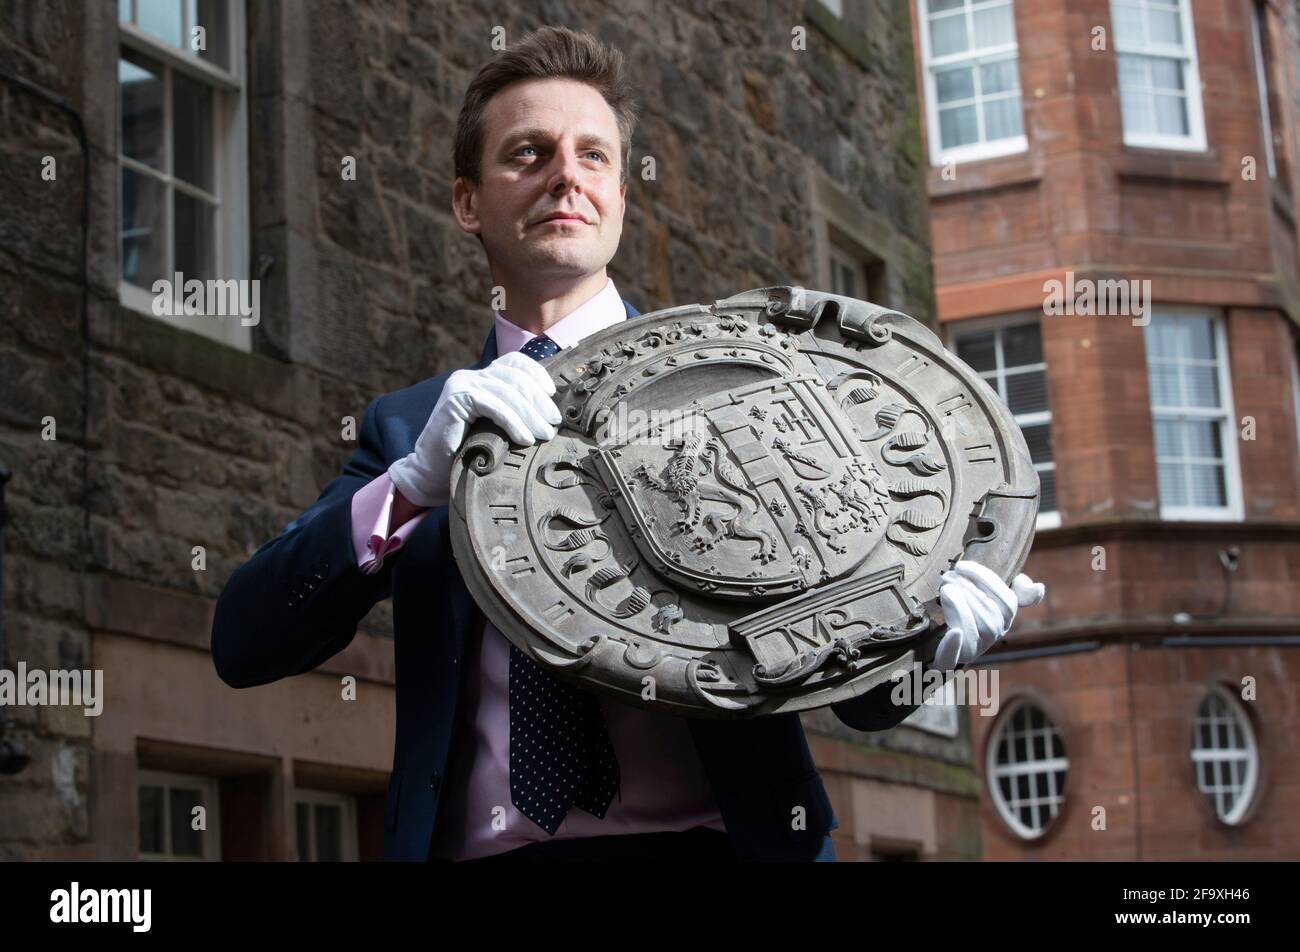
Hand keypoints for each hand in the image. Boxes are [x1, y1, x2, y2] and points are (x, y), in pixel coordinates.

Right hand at [388, 351, 561, 508]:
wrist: (431, 472)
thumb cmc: (467, 453)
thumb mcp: (495, 426)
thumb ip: (513, 412)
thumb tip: (550, 415)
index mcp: (480, 377)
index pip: (514, 362)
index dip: (536, 374)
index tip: (553, 393)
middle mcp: (470, 376)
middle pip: (514, 377)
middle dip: (539, 400)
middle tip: (555, 423)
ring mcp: (461, 385)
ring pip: (506, 392)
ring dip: (530, 415)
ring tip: (545, 434)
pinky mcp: (456, 400)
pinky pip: (493, 406)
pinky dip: (513, 422)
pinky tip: (525, 438)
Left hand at [932, 560, 1044, 671]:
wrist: (952, 643)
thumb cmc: (972, 612)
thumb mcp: (994, 597)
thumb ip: (1018, 590)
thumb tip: (1039, 587)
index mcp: (1006, 619)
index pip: (1007, 600)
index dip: (985, 579)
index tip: (962, 565)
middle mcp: (995, 635)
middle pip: (988, 611)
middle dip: (966, 587)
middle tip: (948, 575)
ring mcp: (976, 649)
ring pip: (973, 627)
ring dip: (957, 603)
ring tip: (944, 587)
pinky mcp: (953, 659)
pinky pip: (954, 656)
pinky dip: (953, 645)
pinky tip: (953, 632)